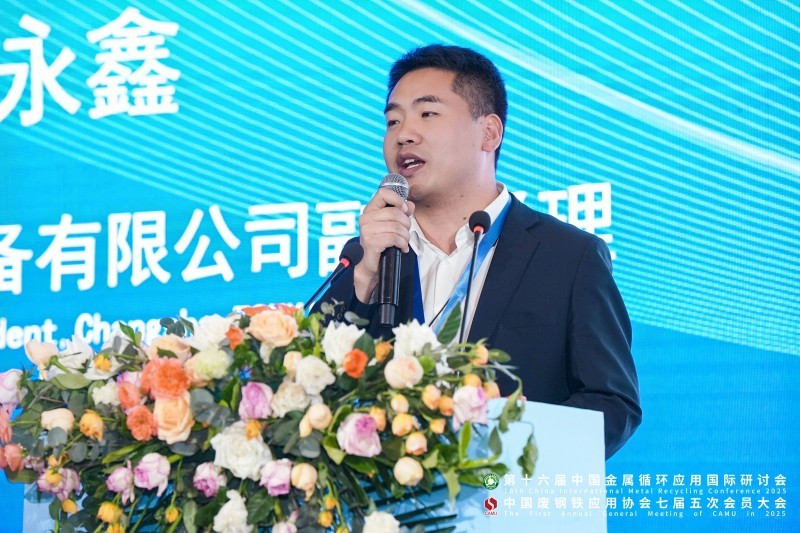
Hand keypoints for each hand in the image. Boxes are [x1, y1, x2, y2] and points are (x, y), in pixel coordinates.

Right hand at [353, 188, 414, 302]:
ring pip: (397, 227)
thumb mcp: (391, 225)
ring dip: (405, 236)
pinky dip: (402, 244)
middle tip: (406, 232)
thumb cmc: (381, 242)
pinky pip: (395, 238)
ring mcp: (367, 230)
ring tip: (404, 242)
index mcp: (369, 210)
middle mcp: (365, 218)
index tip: (404, 209)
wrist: (371, 264)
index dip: (397, 199)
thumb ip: (401, 213)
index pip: (383, 193)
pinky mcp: (371, 242)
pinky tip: (402, 248)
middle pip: (395, 212)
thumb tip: (410, 205)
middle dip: (406, 223)